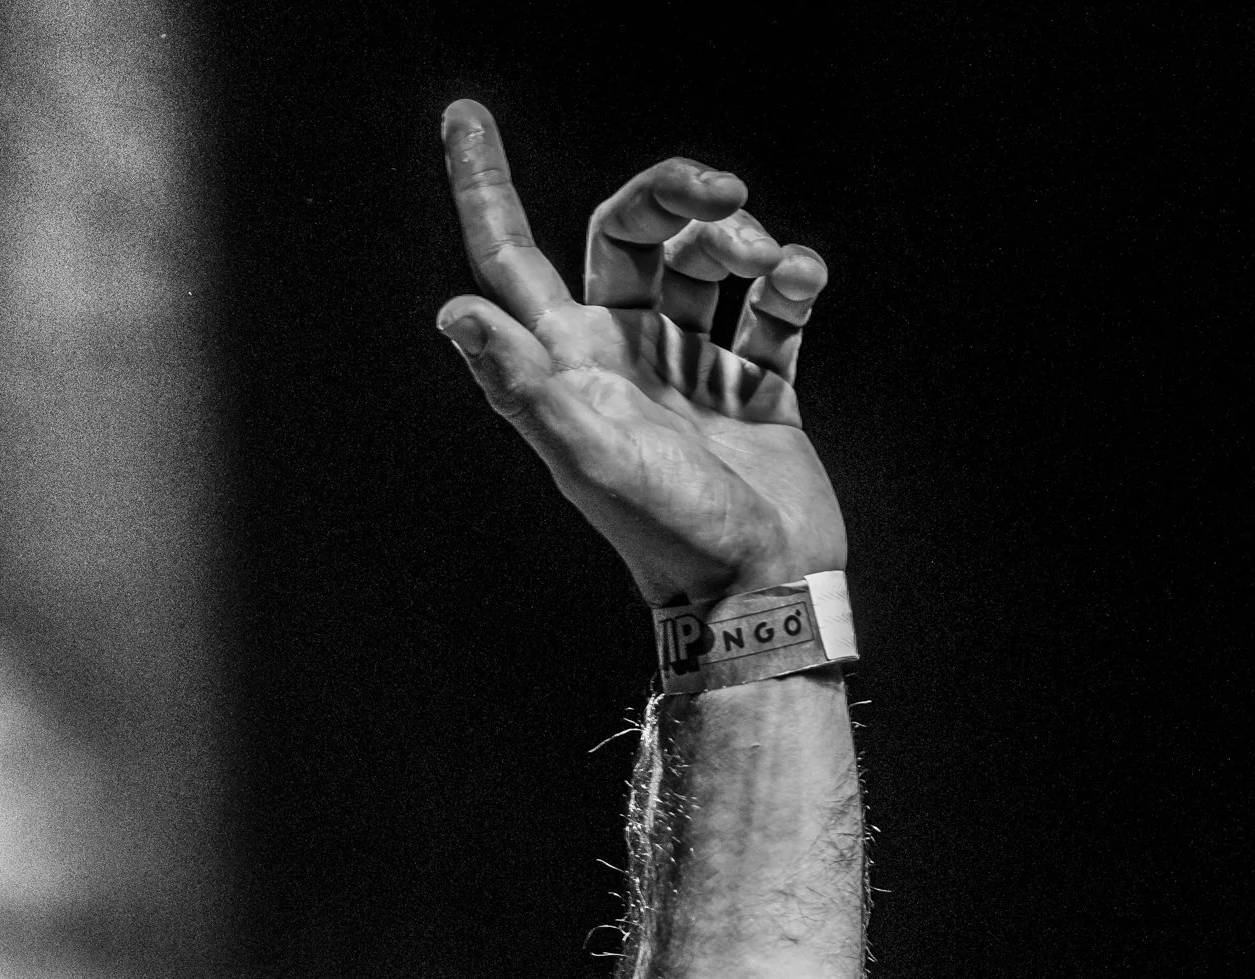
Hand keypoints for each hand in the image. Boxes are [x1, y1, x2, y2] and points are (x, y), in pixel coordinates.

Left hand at [437, 102, 844, 608]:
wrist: (763, 589)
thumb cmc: (672, 533)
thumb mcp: (590, 456)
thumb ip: (526, 383)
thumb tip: (455, 314)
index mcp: (572, 364)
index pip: (512, 257)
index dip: (483, 186)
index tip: (462, 113)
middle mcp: (624, 356)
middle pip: (632, 230)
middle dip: (674, 190)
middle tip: (725, 193)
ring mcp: (691, 368)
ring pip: (707, 257)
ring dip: (741, 238)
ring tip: (770, 261)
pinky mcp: (757, 384)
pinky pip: (773, 306)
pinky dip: (793, 281)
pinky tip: (799, 285)